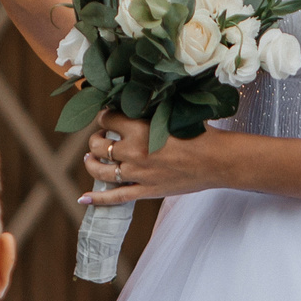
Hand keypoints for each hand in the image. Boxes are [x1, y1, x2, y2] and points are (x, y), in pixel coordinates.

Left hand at [77, 120, 224, 206]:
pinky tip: (84, 198)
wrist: (217, 160)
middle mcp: (133, 151)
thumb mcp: (172, 114)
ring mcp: (137, 174)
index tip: (108, 116)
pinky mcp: (145, 191)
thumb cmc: (200, 133)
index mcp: (139, 129)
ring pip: (100, 170)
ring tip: (90, 158)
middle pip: (98, 145)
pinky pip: (115, 197)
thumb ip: (150, 110)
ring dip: (91, 162)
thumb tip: (135, 102)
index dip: (104, 116)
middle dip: (96, 139)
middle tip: (101, 137)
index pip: (107, 118)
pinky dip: (97, 199)